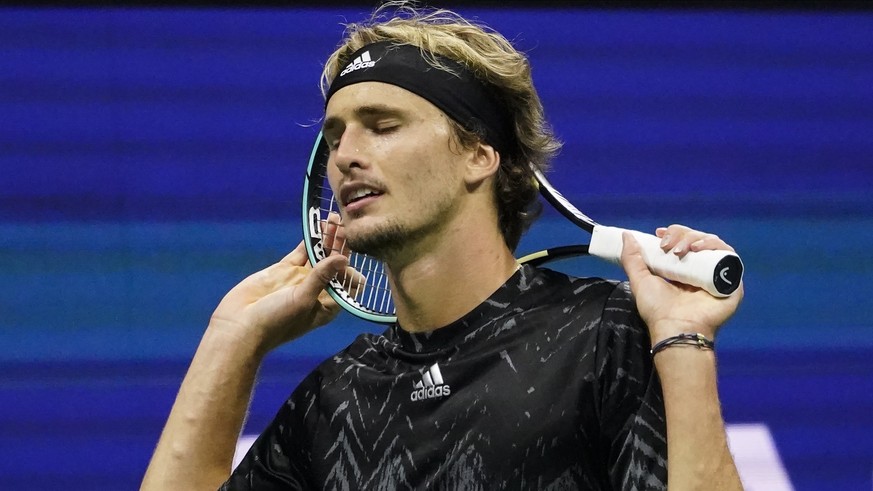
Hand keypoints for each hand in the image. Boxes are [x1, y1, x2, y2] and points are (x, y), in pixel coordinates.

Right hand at [207, 217, 358, 355]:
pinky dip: (310, 239)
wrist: (240, 325)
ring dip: (328, 239)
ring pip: (319, 255)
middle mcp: (317, 290)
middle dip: (342, 247)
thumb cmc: (276, 321)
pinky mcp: (284, 269)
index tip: (349, 257)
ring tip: (336, 219)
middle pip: (335, 265)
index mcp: (327, 305)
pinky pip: (302, 252)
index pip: (349, 285)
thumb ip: (322, 277)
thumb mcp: (303, 300)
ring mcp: (301, 278)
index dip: (351, 271)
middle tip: (348, 227)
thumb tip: (343, 258)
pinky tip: (319, 225)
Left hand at [619, 224, 743, 343]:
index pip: (682, 242)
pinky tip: (698, 249)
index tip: (659, 233)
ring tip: (680, 250)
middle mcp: (700, 270)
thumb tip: (626, 235)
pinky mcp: (731, 280)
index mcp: (682, 271)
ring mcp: (717, 274)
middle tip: (667, 246)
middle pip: (697, 239)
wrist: (676, 328)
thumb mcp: (640, 280)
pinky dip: (714, 245)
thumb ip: (632, 258)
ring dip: (695, 238)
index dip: (673, 233)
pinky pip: (728, 254)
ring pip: (711, 243)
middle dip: (680, 235)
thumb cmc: (658, 309)